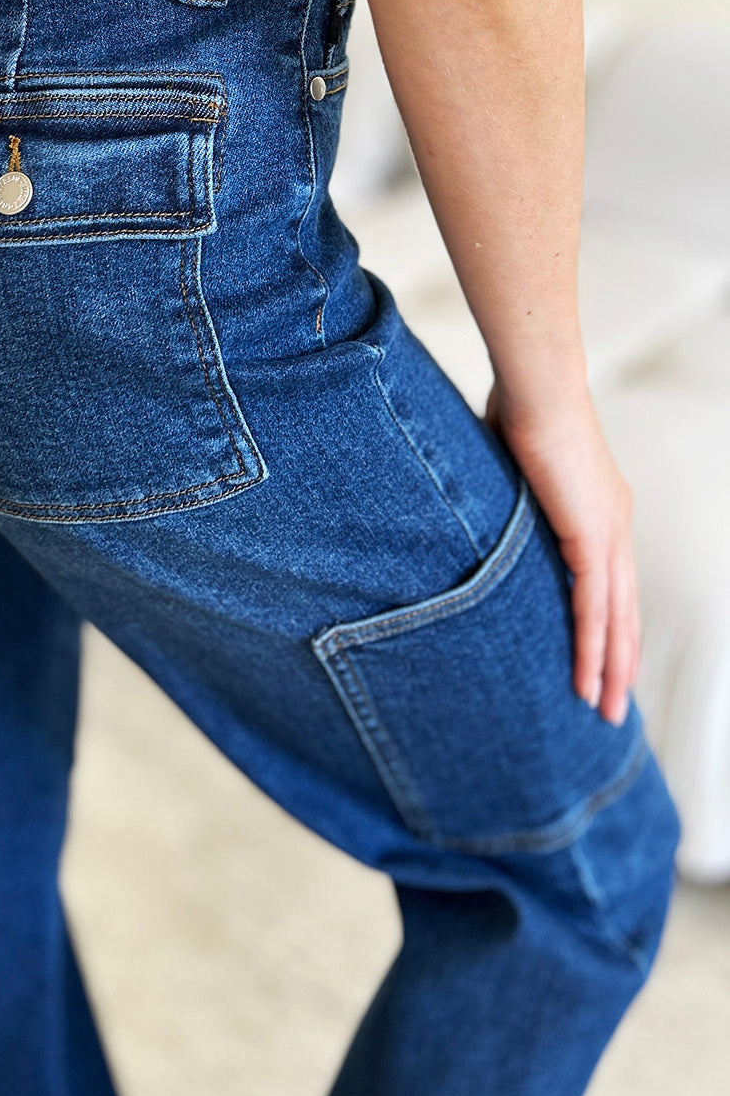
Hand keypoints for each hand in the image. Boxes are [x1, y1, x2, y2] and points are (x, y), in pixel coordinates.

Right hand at [485, 379, 637, 725]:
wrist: (536, 386)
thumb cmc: (517, 407)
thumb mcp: (509, 465)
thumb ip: (504, 496)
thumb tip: (472, 505)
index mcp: (599, 507)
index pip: (609, 580)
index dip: (608, 623)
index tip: (601, 659)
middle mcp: (614, 523)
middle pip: (623, 608)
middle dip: (619, 661)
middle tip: (612, 705)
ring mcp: (609, 531)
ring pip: (616, 617)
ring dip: (612, 668)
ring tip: (604, 709)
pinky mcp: (592, 536)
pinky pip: (595, 606)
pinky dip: (595, 648)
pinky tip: (590, 680)